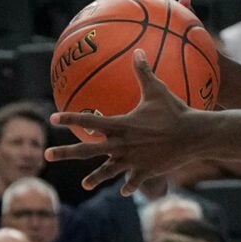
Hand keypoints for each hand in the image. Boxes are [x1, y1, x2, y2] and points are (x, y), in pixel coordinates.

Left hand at [48, 51, 203, 195]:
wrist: (193, 136)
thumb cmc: (176, 110)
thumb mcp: (157, 90)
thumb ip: (143, 72)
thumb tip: (137, 51)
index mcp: (120, 125)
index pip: (88, 120)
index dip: (69, 118)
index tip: (52, 118)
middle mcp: (121, 144)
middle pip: (87, 151)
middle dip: (65, 152)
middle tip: (47, 155)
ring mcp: (132, 160)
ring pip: (107, 171)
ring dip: (95, 178)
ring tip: (84, 184)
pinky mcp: (146, 171)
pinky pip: (133, 181)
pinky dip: (128, 185)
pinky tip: (123, 190)